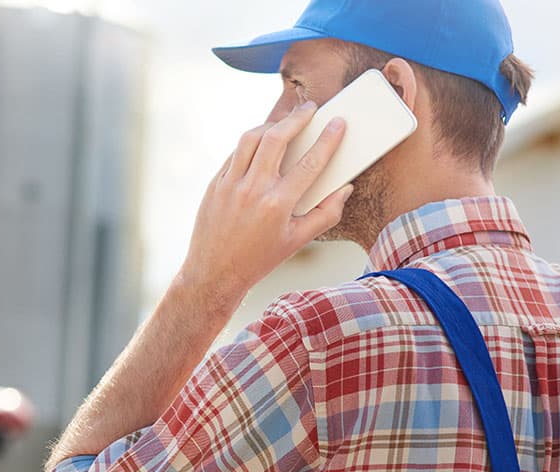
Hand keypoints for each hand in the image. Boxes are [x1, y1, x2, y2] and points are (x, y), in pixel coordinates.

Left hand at [178, 102, 351, 299]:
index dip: (327, 140)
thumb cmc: (260, 259)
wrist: (215, 273)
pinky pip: (235, 153)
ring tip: (285, 122)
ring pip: (251, 138)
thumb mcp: (298, 241)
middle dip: (296, 118)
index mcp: (278, 205)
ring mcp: (230, 184)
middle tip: (309, 109)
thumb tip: (344, 188)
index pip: (309, 163)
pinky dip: (250, 143)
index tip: (338, 123)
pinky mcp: (215, 184)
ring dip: (271, 124)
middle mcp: (253, 190)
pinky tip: (262, 142)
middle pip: (276, 138)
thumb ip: (326, 214)